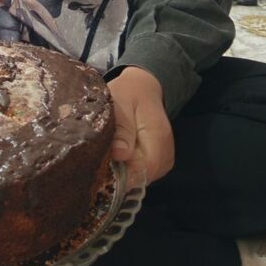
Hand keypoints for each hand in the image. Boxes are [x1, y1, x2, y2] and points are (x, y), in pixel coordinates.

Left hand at [107, 66, 174, 185]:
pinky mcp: (158, 161)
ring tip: (107, 155)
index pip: (144, 169)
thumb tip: (120, 155)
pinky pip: (142, 172)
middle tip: (99, 160)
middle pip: (142, 177)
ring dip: (123, 171)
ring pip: (141, 177)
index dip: (122, 174)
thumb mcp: (120, 103)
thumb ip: (121, 129)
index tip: (101, 167)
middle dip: (120, 174)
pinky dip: (128, 168)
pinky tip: (116, 156)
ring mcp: (164, 158)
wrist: (143, 88)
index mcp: (158, 137)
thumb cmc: (128, 93)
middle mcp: (166, 153)